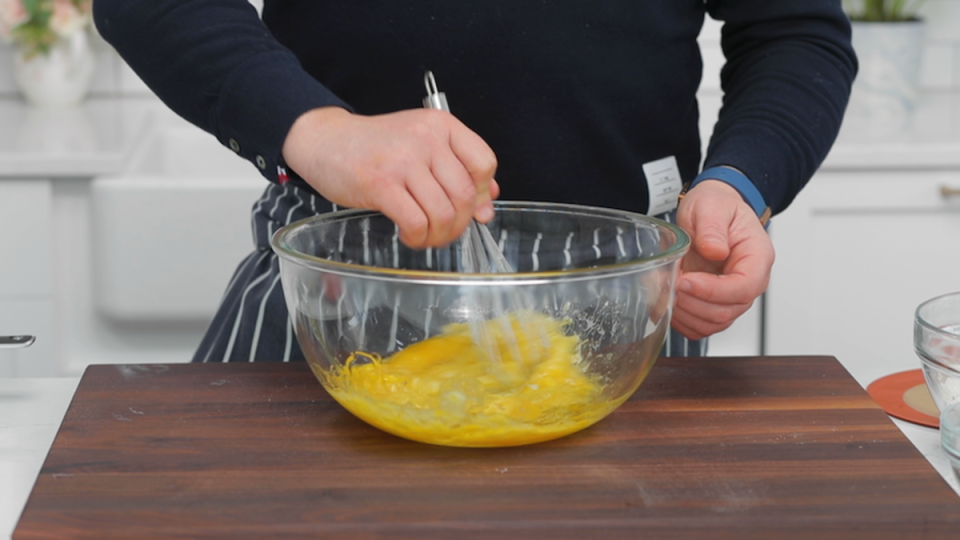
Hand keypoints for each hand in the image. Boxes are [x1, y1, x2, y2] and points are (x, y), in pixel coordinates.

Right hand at [281, 107, 498, 248]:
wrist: (326, 140)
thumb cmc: (375, 146)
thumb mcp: (421, 145)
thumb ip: (457, 169)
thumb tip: (487, 205)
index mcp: (441, 125)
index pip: (484, 163)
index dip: (481, 194)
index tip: (471, 209)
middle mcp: (426, 138)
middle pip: (464, 194)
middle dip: (459, 224)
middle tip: (444, 231)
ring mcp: (403, 160)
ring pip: (443, 213)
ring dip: (438, 235)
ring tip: (426, 235)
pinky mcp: (381, 183)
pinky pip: (416, 222)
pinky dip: (417, 237)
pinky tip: (408, 234)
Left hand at [672, 180, 774, 339]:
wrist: (711, 210)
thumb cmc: (717, 206)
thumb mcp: (712, 206)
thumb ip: (713, 228)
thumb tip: (716, 251)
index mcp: (757, 257)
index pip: (744, 287)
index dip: (713, 291)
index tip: (686, 281)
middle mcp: (749, 281)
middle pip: (727, 311)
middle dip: (693, 302)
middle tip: (669, 284)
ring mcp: (732, 295)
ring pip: (713, 323)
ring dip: (685, 313)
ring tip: (666, 290)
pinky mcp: (714, 302)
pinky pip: (702, 325)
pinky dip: (682, 320)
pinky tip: (668, 302)